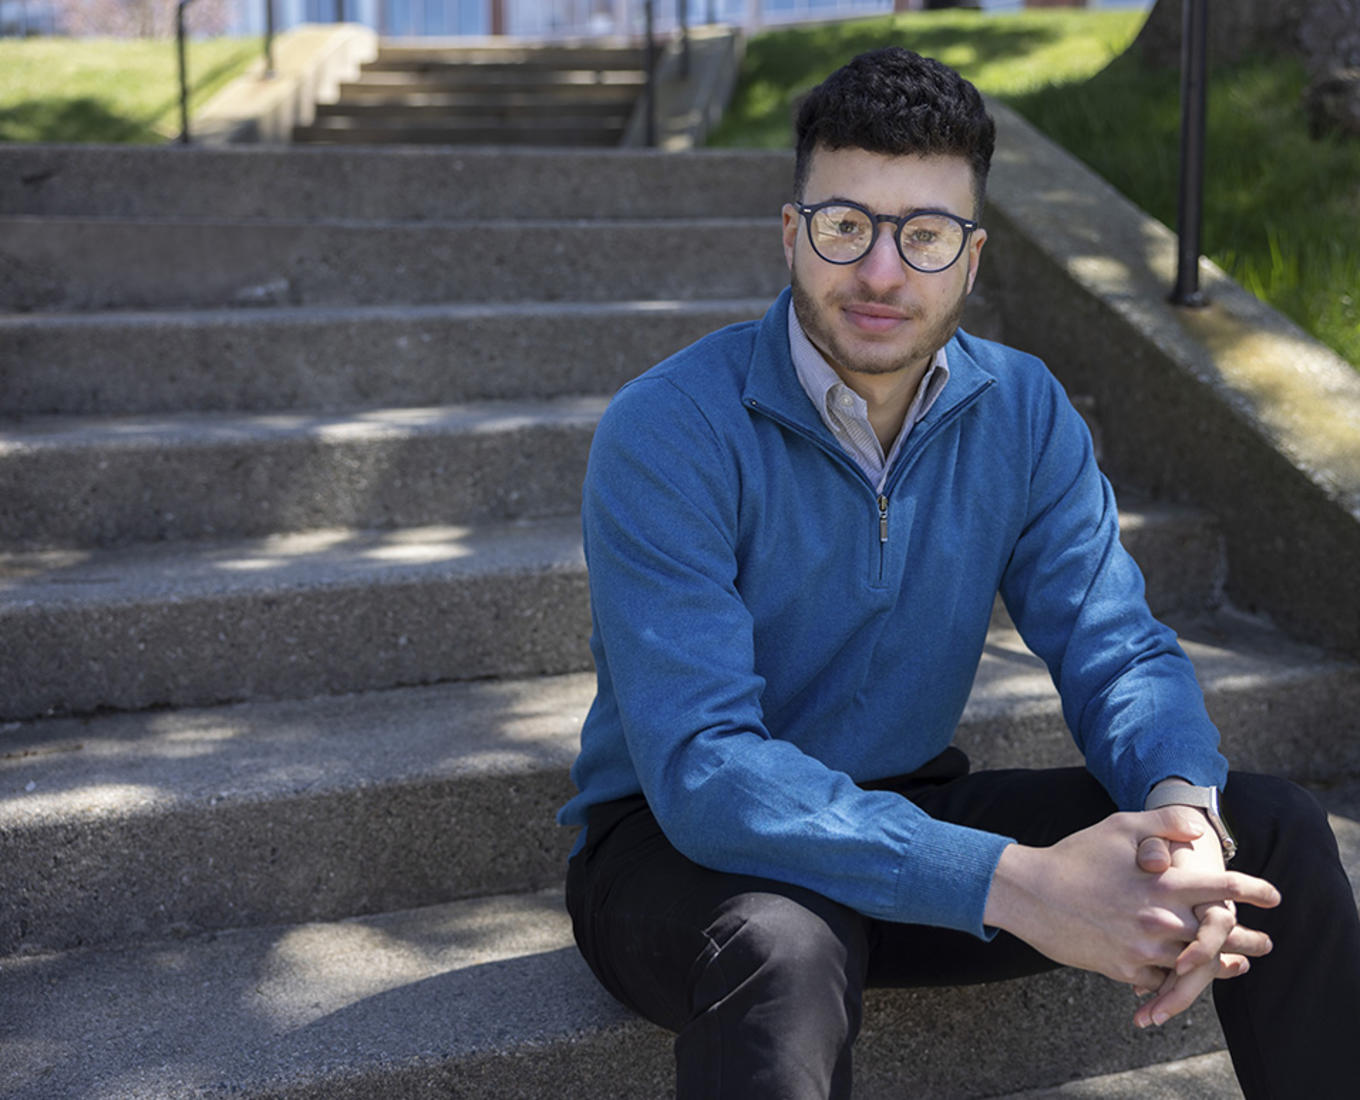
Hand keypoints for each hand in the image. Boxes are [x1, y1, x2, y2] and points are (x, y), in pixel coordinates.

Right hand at [983, 809, 1279, 1000]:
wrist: (1029, 893)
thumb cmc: (1075, 855)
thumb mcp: (1118, 826)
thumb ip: (1163, 824)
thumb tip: (1200, 831)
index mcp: (1162, 884)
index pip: (1223, 888)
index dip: (1255, 890)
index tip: (1274, 895)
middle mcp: (1158, 920)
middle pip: (1218, 935)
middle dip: (1247, 939)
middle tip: (1264, 942)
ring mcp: (1142, 950)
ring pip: (1195, 964)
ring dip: (1221, 964)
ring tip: (1237, 964)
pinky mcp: (1123, 970)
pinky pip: (1162, 981)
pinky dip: (1178, 979)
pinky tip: (1187, 976)